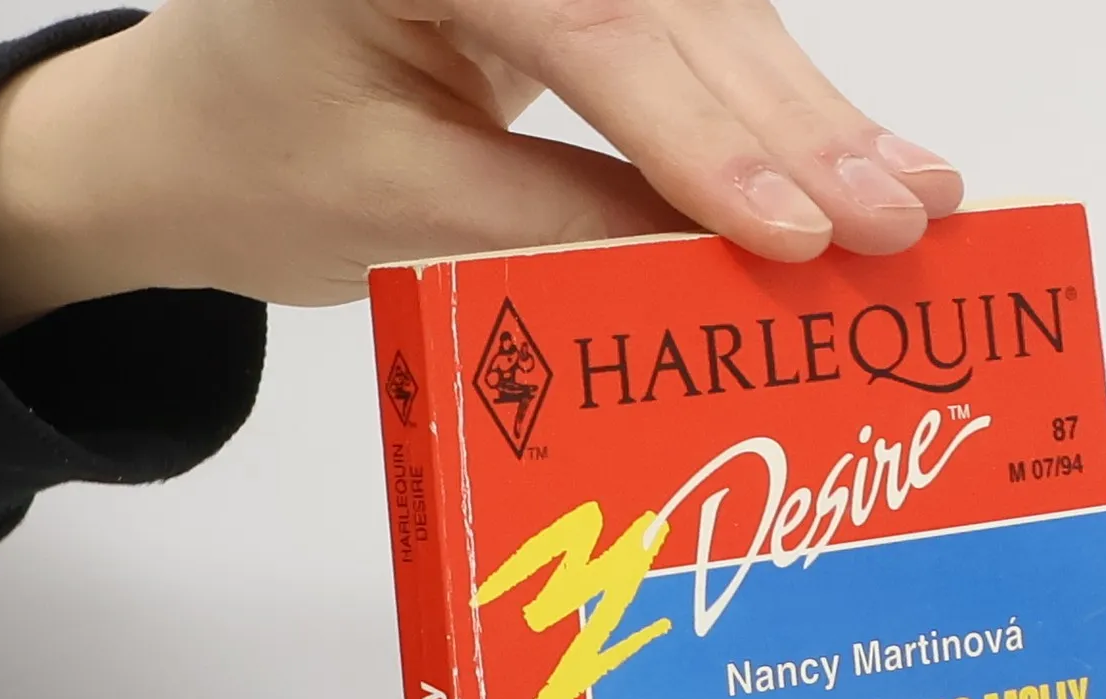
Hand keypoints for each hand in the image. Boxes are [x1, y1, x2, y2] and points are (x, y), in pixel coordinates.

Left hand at [0, 0, 964, 335]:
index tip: (802, 228)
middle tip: (911, 214)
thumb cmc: (263, 170)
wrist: (190, 130)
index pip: (591, 26)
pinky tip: (851, 157)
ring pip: (705, 10)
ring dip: (813, 112)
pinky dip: (770, 103)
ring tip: (915, 196)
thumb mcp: (405, 212)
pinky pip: (689, 28)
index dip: (707, 136)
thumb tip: (729, 266)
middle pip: (675, 4)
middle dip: (797, 119)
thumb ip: (565, 227)